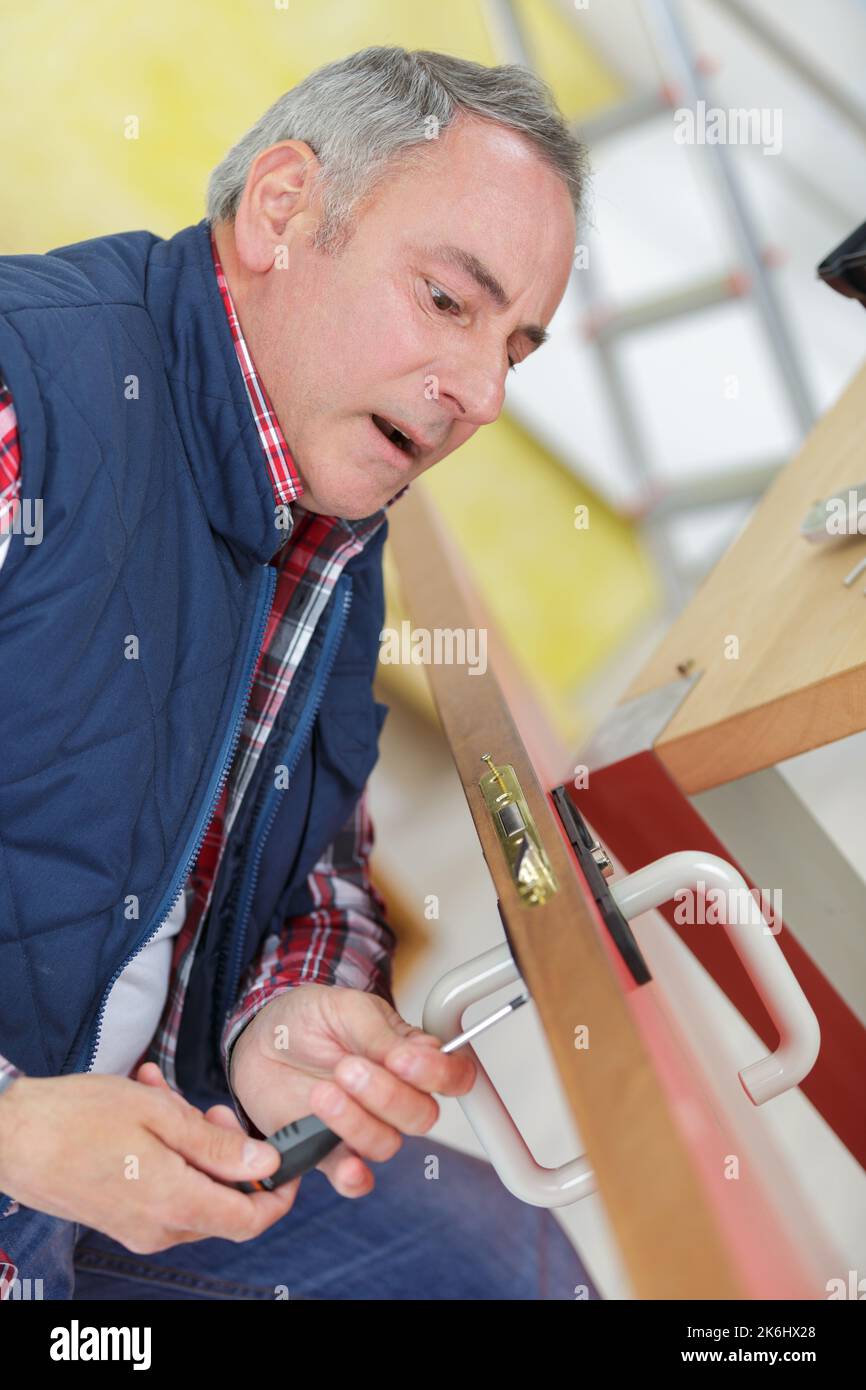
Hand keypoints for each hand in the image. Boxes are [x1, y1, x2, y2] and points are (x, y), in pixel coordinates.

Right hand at [0, 1066, 298, 1253]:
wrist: (9, 1137)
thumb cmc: (77, 1118)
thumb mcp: (158, 1115)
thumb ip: (216, 1145)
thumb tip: (266, 1164)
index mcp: (175, 1205)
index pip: (251, 1220)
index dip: (278, 1193)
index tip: (286, 1160)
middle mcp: (159, 1228)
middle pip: (223, 1203)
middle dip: (228, 1152)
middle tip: (209, 1109)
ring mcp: (136, 1226)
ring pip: (192, 1189)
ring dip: (193, 1143)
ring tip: (166, 1096)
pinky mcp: (118, 1216)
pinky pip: (161, 1186)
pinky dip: (166, 1151)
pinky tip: (146, 1106)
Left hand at [229, 984, 475, 1198]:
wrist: (261, 1039)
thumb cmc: (309, 1018)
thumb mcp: (346, 1008)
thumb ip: (380, 1033)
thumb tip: (417, 1055)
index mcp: (409, 1056)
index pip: (452, 1076)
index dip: (439, 1075)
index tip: (402, 1060)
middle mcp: (395, 1095)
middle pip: (421, 1116)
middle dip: (387, 1096)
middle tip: (347, 1068)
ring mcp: (364, 1125)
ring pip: (387, 1144)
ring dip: (357, 1122)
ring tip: (322, 1092)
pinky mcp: (330, 1151)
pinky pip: (355, 1179)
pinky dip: (355, 1178)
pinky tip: (347, 1166)